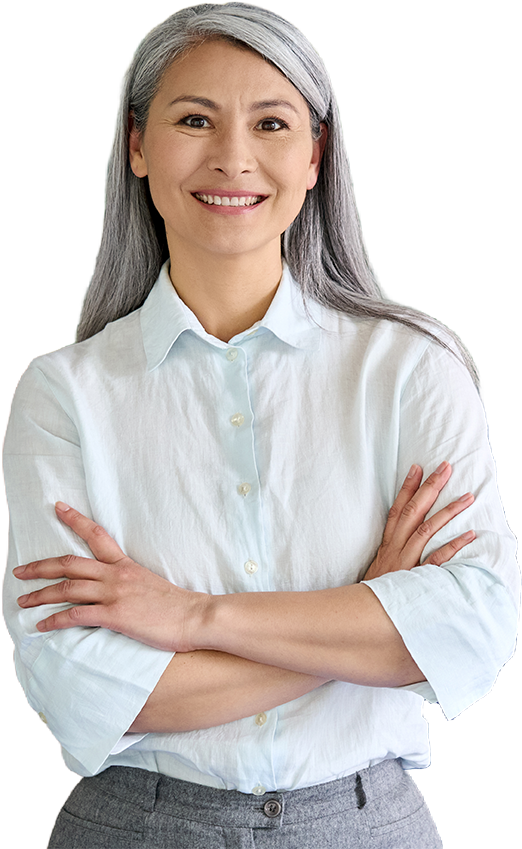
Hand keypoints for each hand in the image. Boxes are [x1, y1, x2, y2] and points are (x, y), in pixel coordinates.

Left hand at [14, 503, 207, 651]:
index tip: (59, 508)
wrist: (195, 616)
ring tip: (23, 601)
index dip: (75, 520)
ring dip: (40, 595)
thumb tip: (118, 588)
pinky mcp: (115, 615)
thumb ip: (131, 581)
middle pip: (69, 564)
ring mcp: (114, 594)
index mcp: (125, 565)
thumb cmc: (177, 604)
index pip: (96, 535)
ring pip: (67, 589)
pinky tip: (42, 626)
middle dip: (40, 567)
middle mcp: (116, 575)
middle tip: (19, 571)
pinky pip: (76, 616)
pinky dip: (55, 621)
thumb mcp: (151, 582)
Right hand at [363, 462, 474, 580]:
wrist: (365, 614)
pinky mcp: (415, 577)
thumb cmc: (376, 590)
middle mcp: (396, 547)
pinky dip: (452, 546)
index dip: (407, 487)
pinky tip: (469, 534)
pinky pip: (436, 559)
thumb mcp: (380, 566)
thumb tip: (405, 536)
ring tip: (467, 496)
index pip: (397, 508)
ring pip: (427, 529)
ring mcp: (406, 561)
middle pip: (413, 511)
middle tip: (445, 467)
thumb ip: (393, 550)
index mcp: (388, 543)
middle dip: (430, 487)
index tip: (418, 467)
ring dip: (448, 511)